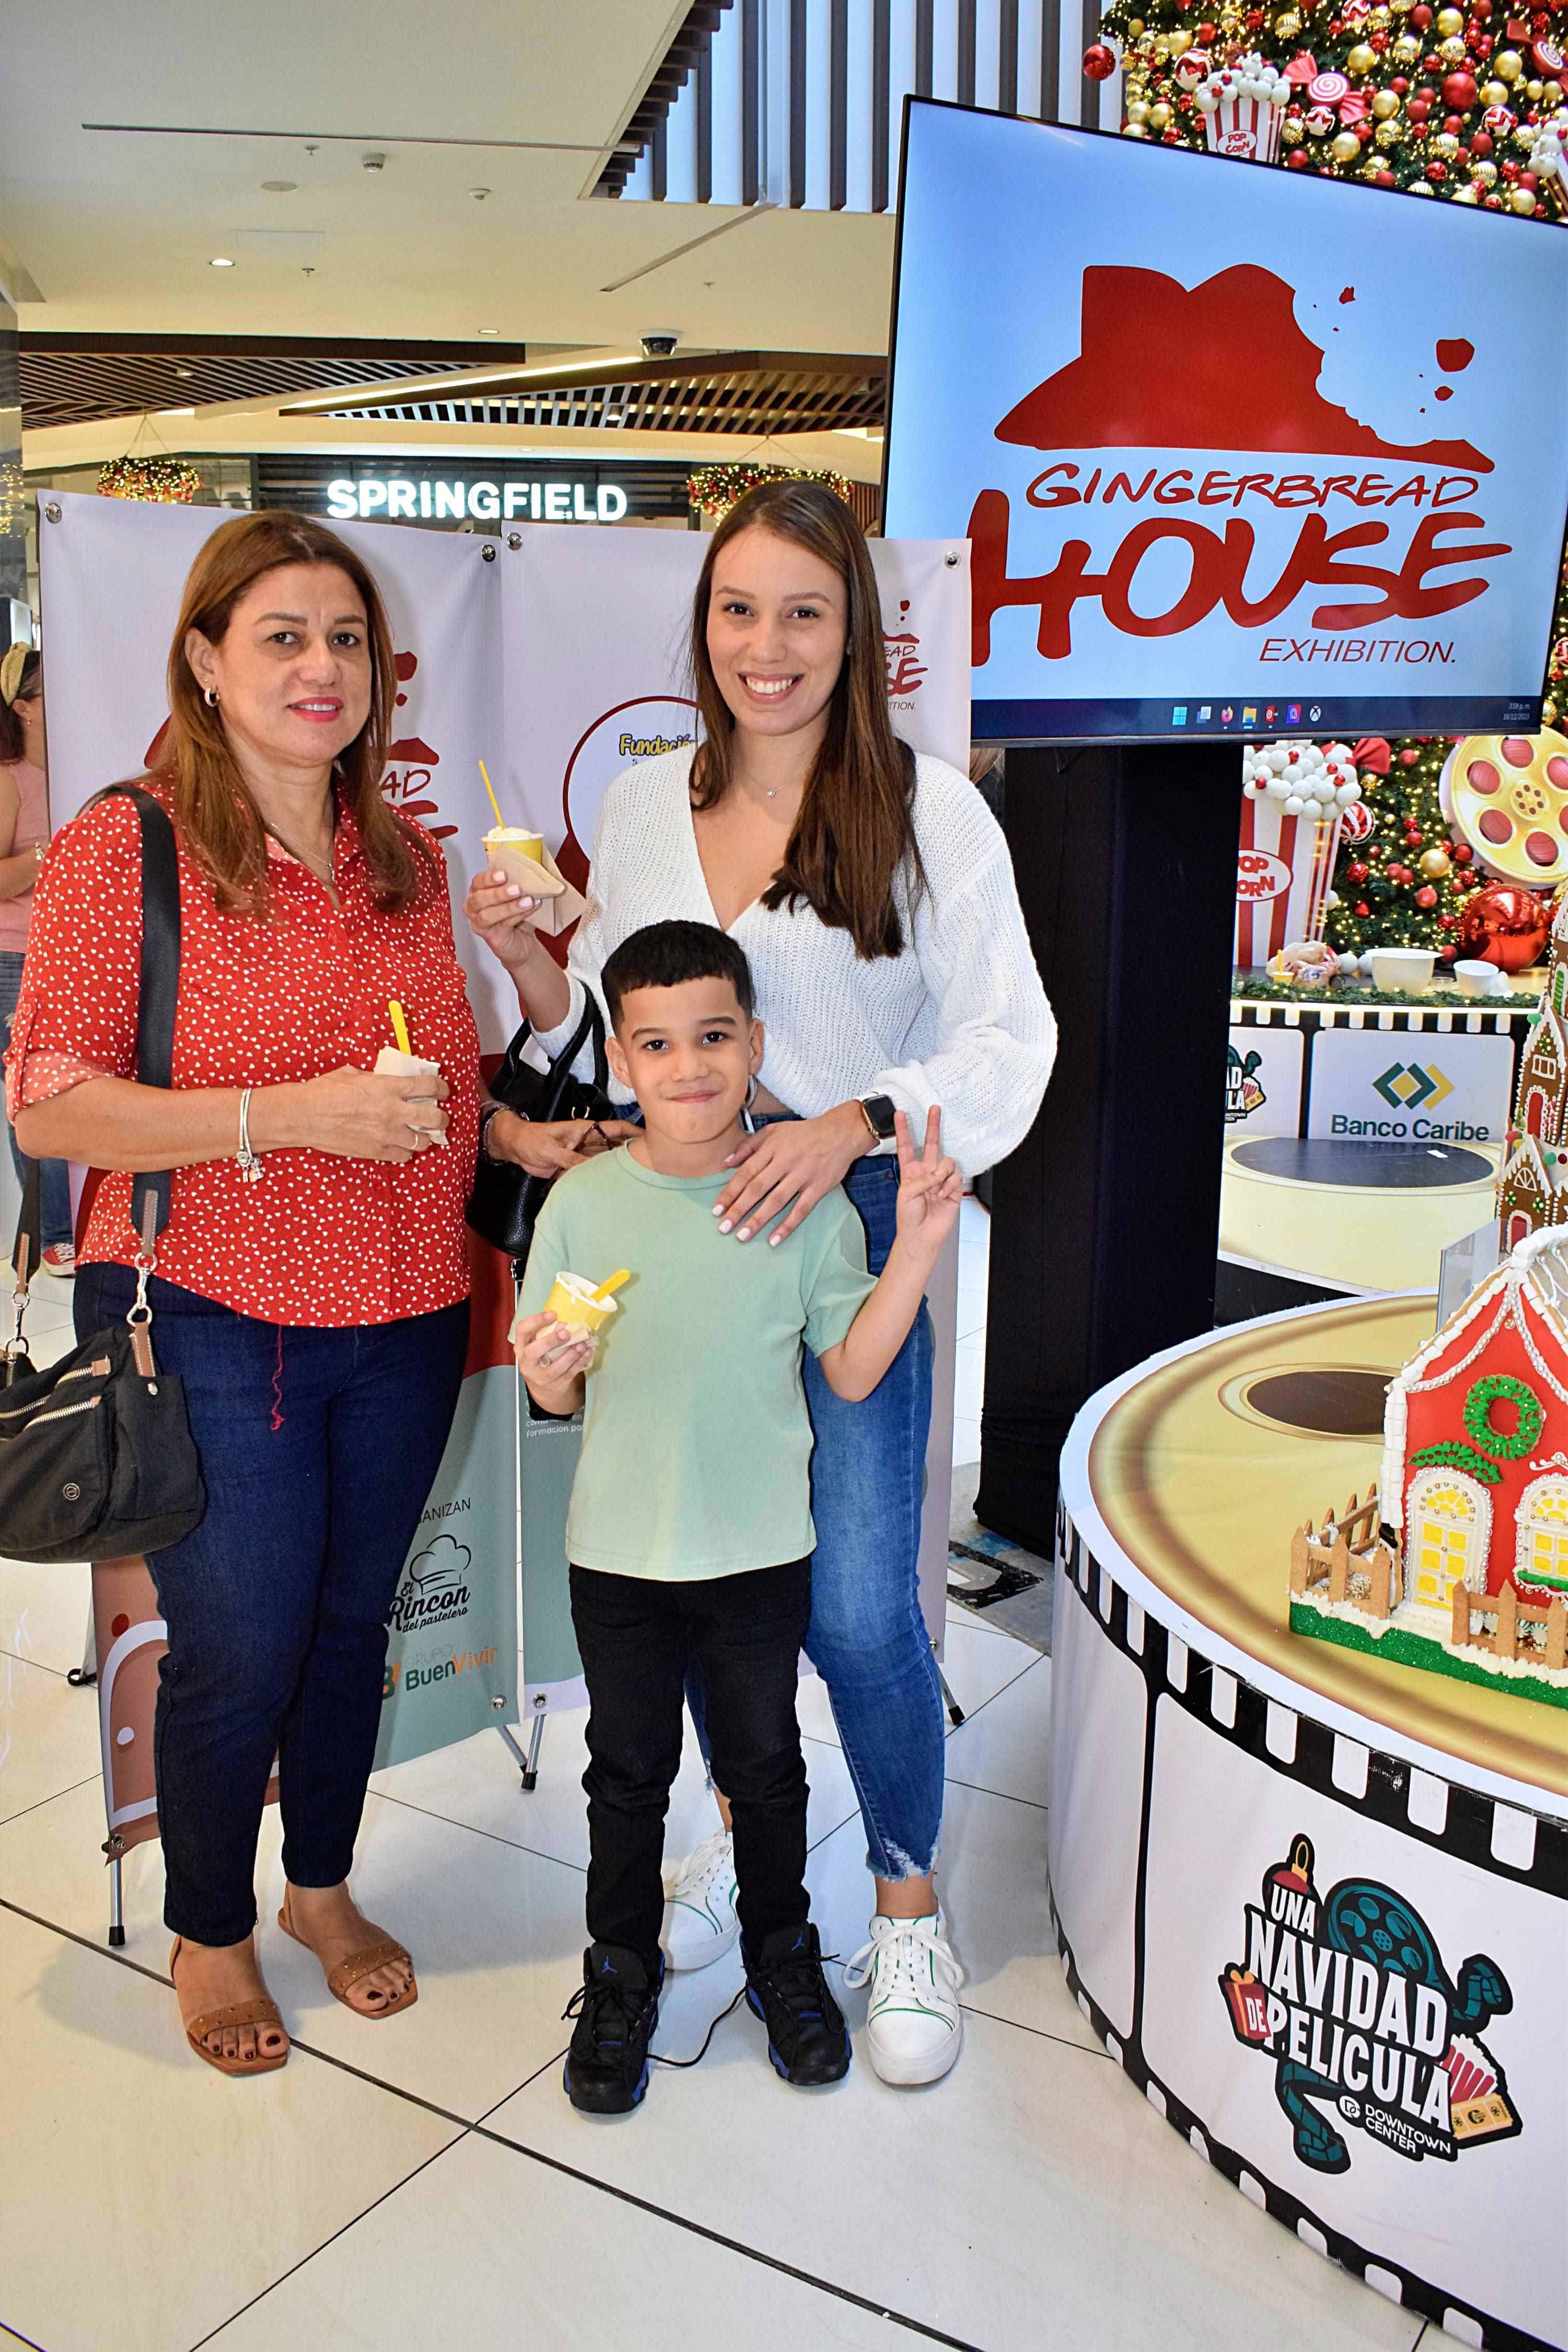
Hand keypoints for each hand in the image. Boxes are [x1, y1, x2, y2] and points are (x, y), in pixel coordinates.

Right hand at [293, 1066, 449, 1163]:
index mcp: (388, 1087)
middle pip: (435, 1118)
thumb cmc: (324, 1091)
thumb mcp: (353, 1074)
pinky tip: (400, 1144)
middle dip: (442, 1118)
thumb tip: (388, 1080)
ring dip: (424, 1136)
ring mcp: (386, 1134)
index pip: (429, 1086)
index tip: (443, 1090)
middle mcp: (392, 1111)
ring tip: (419, 1133)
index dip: (442, 1087)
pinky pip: (404, 1156)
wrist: (304, 1116)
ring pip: (422, 1141)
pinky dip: (405, 1151)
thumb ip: (377, 1078)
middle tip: (440, 1117)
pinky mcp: (376, 1152)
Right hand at [464, 869, 550, 976]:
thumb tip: (530, 873)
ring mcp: (480, 924)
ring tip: (527, 901)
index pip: (477, 882)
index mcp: (478, 892)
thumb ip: (518, 885)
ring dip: (508, 907)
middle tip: (517, 888)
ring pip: (487, 915)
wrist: (525, 942)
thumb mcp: (518, 896)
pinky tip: (530, 908)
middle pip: (478, 899)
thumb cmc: (518, 916)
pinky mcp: (491, 937)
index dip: (489, 878)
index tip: (504, 874)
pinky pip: (502, 925)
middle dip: (498, 893)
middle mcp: (474, 908)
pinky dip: (518, 915)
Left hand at [487, 1111, 638, 1181]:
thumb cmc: (532, 1140)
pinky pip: (593, 1172)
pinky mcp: (576, 1166)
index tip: (652, 1137)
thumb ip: (570, 1159)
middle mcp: (589, 1142)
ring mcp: (584, 1154)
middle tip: (649, 1165)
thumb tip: (589, 1168)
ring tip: (635, 1179)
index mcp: (586, 1130)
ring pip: (607, 1161)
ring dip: (618, 1168)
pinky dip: (602, 1178)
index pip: (616, 1128)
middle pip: (617, 1146)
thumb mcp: (550, 1149)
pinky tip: (612, 1187)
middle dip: (632, 1153)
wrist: (517, 1148)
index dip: (634, 1131)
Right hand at [512, 1309, 592, 1401]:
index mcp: (522, 1347)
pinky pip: (569, 1374)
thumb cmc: (542, 1359)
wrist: (545, 1388)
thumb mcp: (537, 1345)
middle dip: (551, 1341)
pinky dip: (580, 1362)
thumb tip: (567, 1316)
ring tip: (582, 1343)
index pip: (522, 1330)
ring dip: (570, 1354)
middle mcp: (527, 1362)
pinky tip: (587, 1352)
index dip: (536, 1321)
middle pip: (534, 1352)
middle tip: (566, 1333)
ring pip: (554, 1367)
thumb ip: (546, 1332)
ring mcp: (540, 1377)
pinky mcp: (556, 1385)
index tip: (553, 1314)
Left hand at [713, 1101, 867, 1245]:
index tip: (716, 1210)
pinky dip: (787, 1225)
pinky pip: (801, 1209)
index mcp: (772, 1148)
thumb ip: (748, 1145)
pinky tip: (774, 1240)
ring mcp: (802, 1175)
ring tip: (743, 1236)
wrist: (840, 1132)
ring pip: (776, 1201)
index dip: (730, 1192)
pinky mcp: (818, 1187)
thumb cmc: (803, 1133)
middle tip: (723, 1228)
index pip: (746, 1173)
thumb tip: (726, 1162)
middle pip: (757, 1189)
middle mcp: (785, 1162)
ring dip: (758, 1220)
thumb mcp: (773, 1131)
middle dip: (738, 1210)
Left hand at [892, 1108, 961, 1258]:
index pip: (907, 1146)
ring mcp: (941, 1179)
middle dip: (933, 1125)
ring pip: (947, 1161)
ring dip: (941, 1172)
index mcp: (911, 1171)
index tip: (899, 1114)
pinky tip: (942, 1195)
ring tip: (936, 1186)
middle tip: (934, 1109)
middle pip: (931, 1143)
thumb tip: (937, 1172)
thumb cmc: (908, 1216)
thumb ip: (921, 1179)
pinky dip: (948, 1185)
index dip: (903, 1130)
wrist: (921, 1235)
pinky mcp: (953, 1188)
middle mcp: (926, 1172)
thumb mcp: (906, 1194)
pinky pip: (955, 1177)